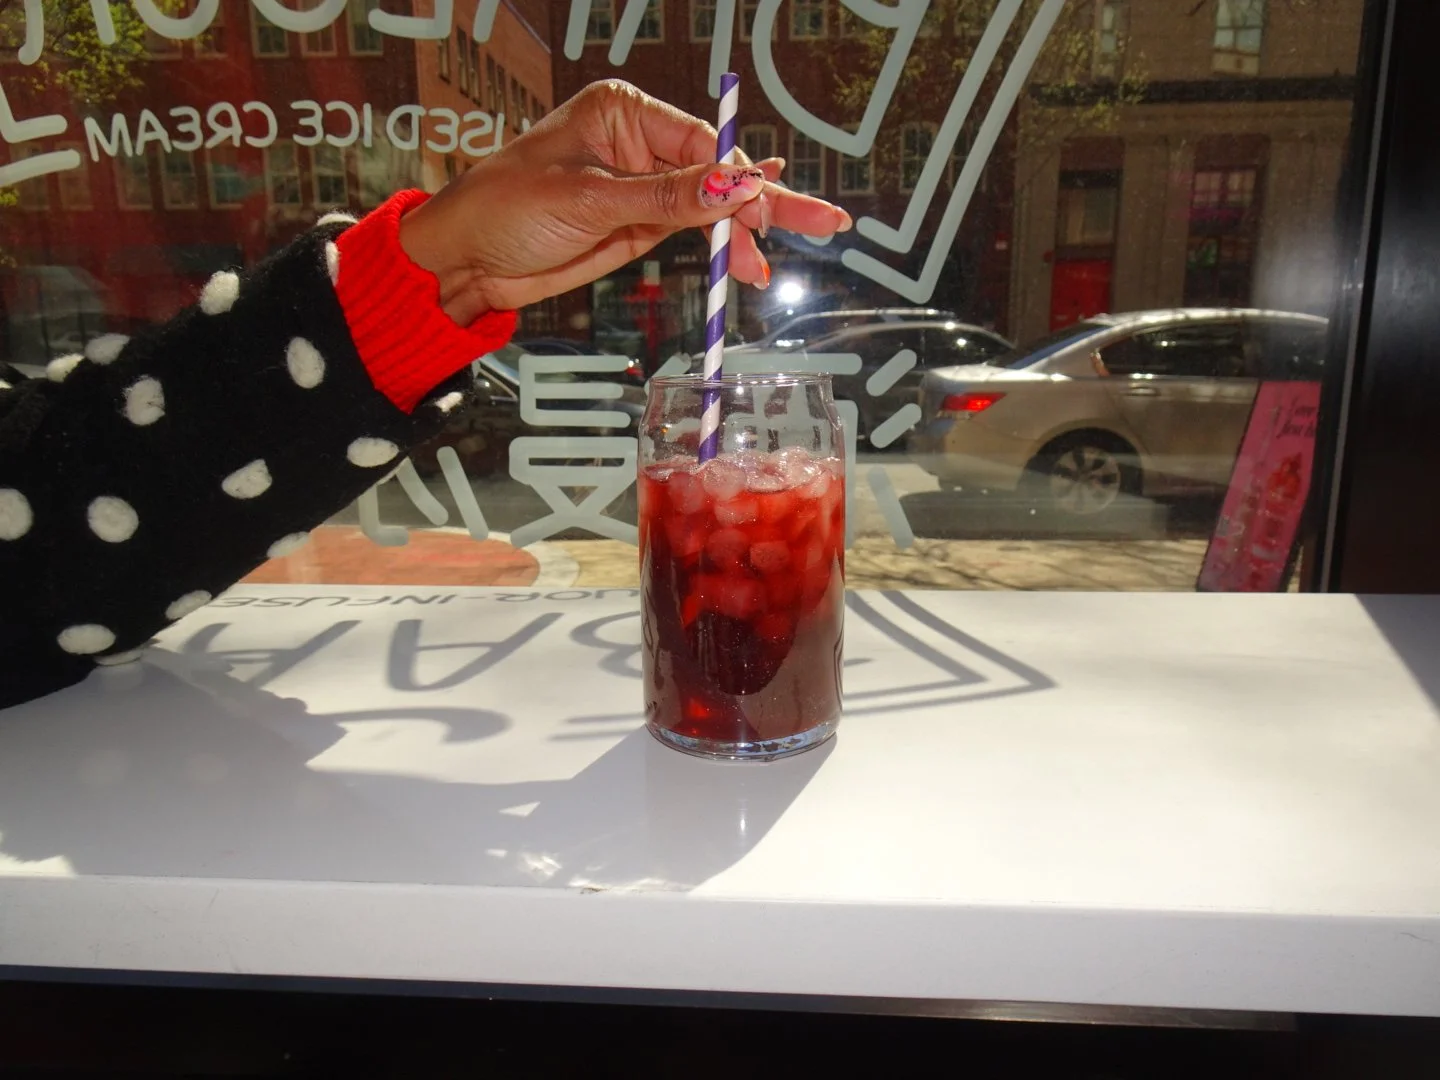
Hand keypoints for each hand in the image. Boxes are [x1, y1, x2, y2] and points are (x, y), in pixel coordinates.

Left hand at [397, 79, 852, 324]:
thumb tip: (732, 187)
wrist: (465, 261)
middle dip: (765, 201)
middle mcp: (636, 145)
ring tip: (778, 260)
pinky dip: (722, 246)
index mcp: (622, 115)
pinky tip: (753, 252)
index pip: (701, 143)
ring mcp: (640, 188)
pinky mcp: (637, 225)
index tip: (768, 207)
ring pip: (711, 206)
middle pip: (717, 172)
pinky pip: (692, 230)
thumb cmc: (504, 208)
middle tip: (824, 221)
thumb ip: (666, 198)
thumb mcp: (588, 200)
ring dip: (746, 234)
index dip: (739, 179)